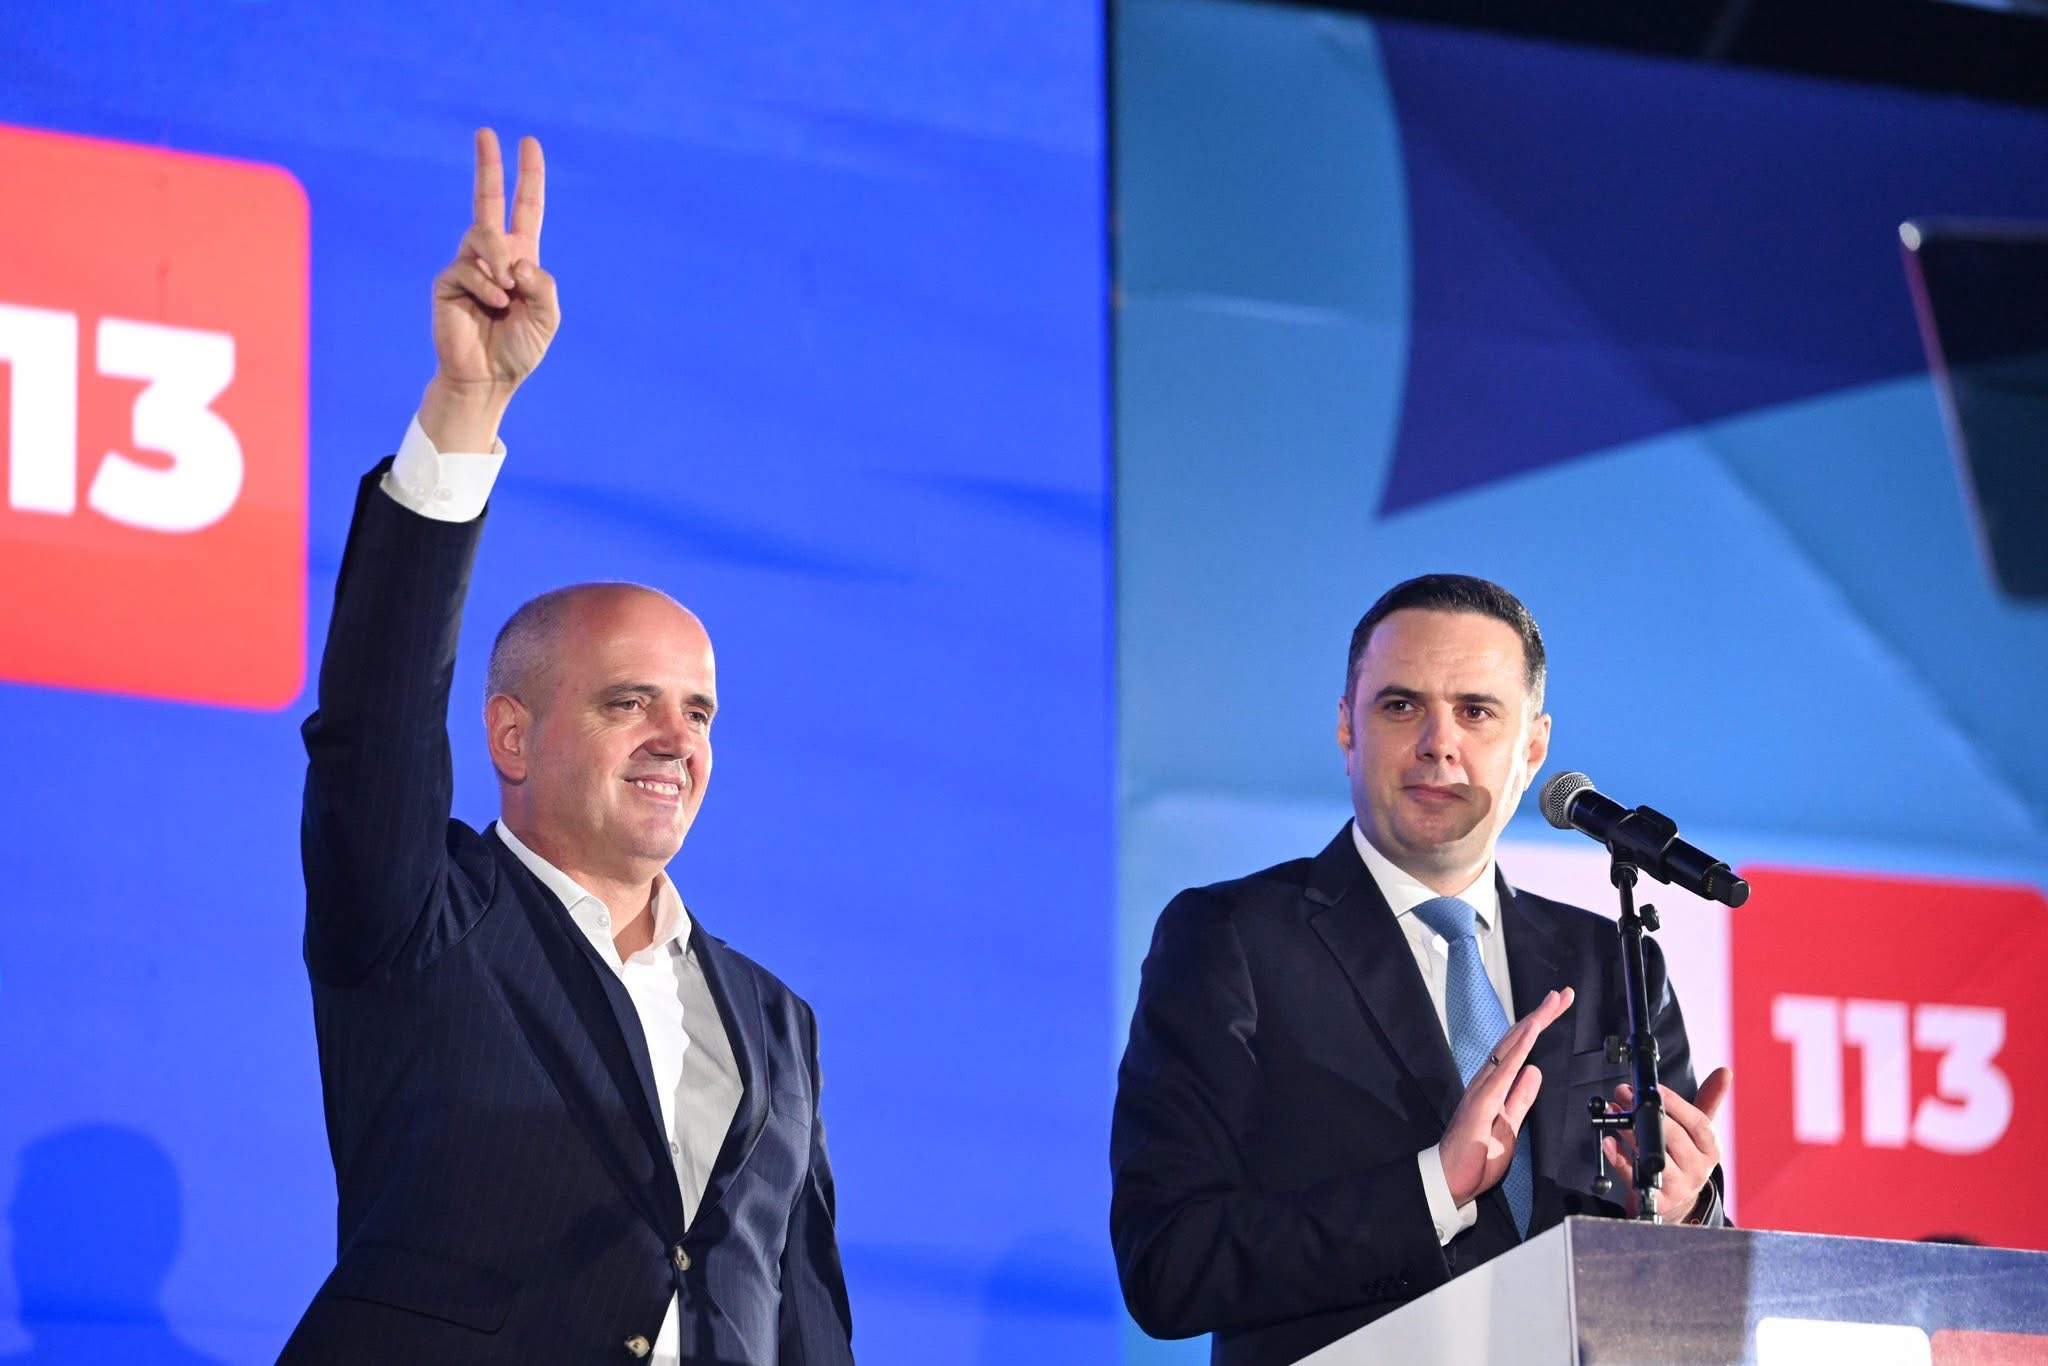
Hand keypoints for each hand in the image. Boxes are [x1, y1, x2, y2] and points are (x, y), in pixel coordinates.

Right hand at [422, 128, 559, 449]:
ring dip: (500, 262)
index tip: (528, 143)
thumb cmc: (519, 349)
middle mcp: (492, 255)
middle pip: (487, 200)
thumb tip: (515, 258)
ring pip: (484, 236)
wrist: (488, 378)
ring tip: (506, 296)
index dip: (528, 178)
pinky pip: (468, 267)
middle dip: (489, 166)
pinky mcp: (447, 280)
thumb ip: (543, 284)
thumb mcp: (547, 317)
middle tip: (486, 132)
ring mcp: (467, 264)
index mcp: (521, 259)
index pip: (525, 210)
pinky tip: (493, 304)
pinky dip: (487, 285)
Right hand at [1439, 987, 1574, 1206]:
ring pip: (1510, 1047)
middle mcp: (1487, 1080)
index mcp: (1495, 1086)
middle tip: (1562, 995)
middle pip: (1516, 1040)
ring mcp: (1483, 1088)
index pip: (1520, 1050)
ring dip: (1533, 1023)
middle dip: (1541, 1016)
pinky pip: (1504, 1068)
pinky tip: (1531, 1031)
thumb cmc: (1476, 1157)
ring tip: (1551, 1004)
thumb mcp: (1510, 1126)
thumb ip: (1521, 1098)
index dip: (1538, 1027)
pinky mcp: (1482, 1101)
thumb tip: (1535, 1072)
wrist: (1451, 1180)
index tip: (1557, 1009)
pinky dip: (1518, 1047)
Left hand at [1602, 1066, 1731, 1220]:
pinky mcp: (1658, 1201)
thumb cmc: (1684, 1157)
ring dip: (1630, 1131)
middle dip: (1647, 1113)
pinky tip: (1609, 1142)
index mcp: (1710, 1149)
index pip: (1699, 1124)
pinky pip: (1635, 1178)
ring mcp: (1679, 1187)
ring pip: (1654, 1156)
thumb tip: (1725, 1072)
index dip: (1676, 1104)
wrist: (1676, 1201)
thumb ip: (1708, 1101)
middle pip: (1675, 1138)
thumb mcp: (1698, 1132)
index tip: (1655, 1088)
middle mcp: (1699, 1170)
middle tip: (1625, 1093)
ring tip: (1614, 1112)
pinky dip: (1619, 1158)